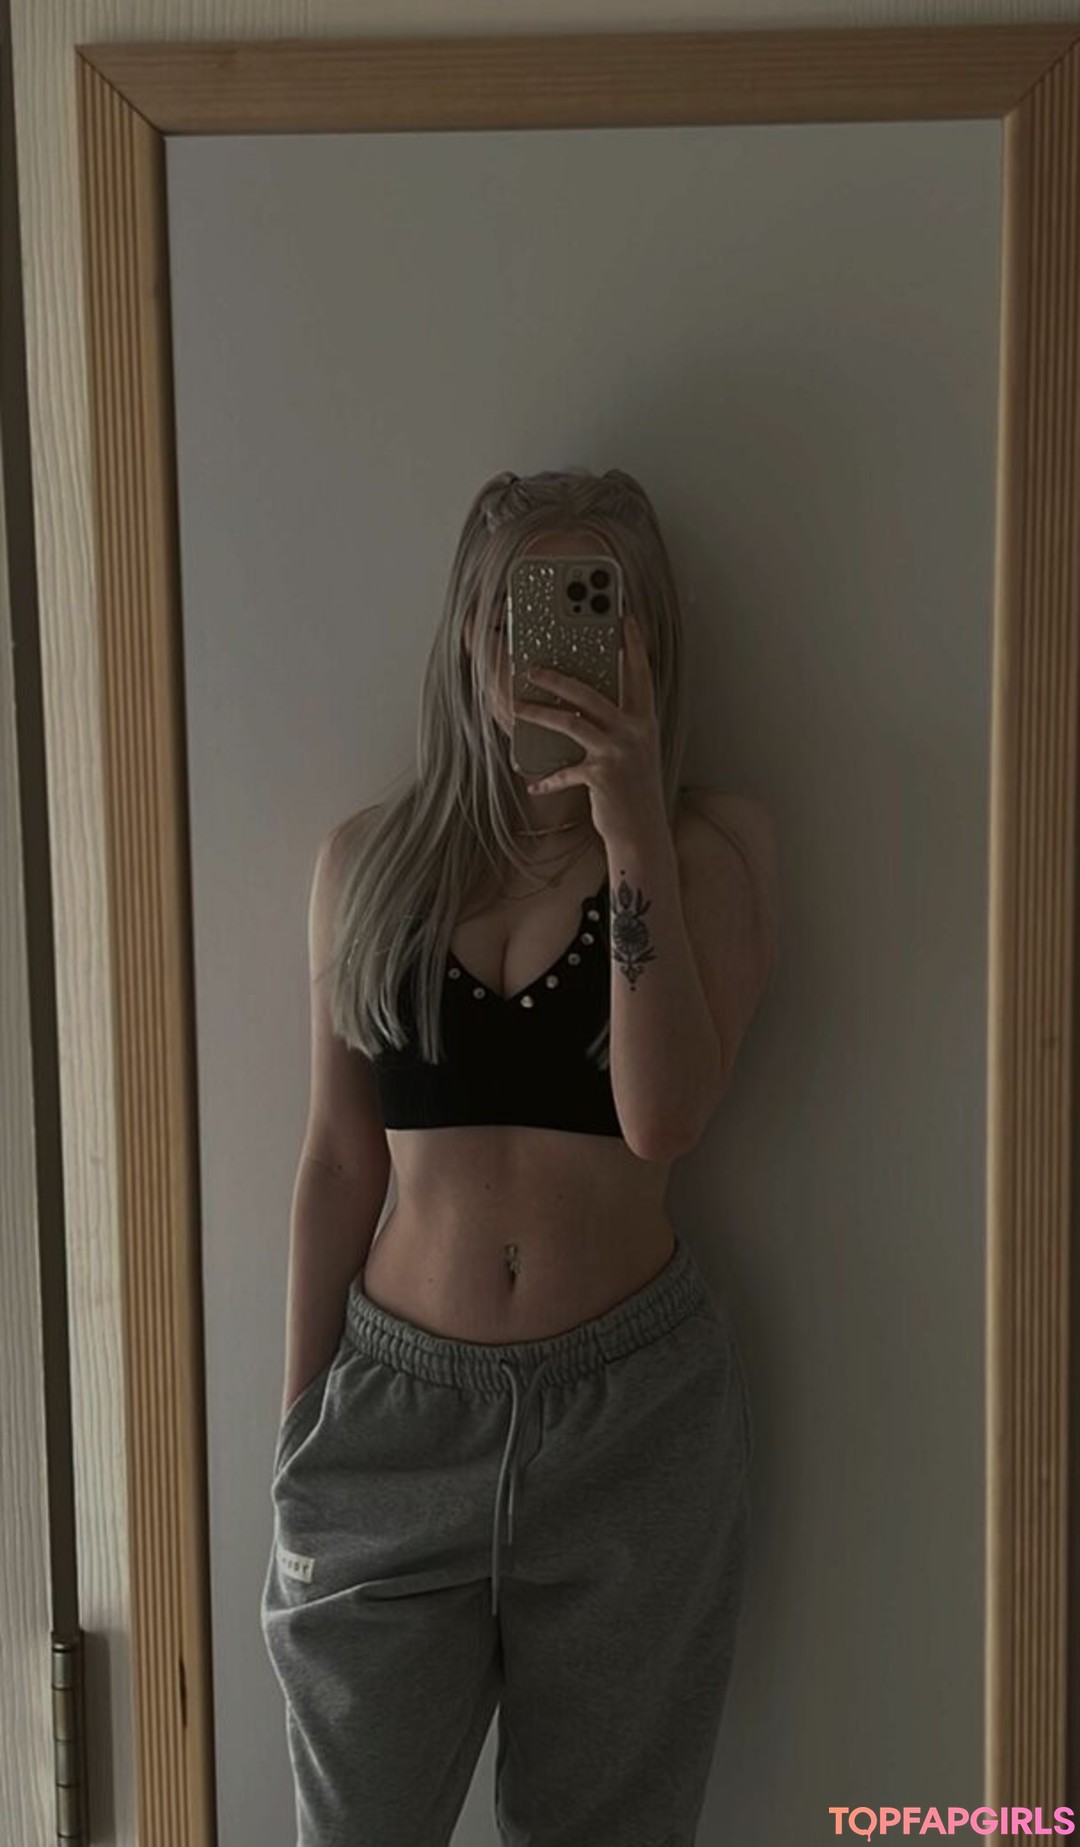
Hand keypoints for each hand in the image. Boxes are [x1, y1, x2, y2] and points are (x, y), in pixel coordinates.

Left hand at [510, 611, 666, 841]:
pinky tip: (534, 784)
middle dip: (558, 677)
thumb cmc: (633, 790)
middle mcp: (635, 731)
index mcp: (644, 721)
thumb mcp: (632, 752)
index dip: (633, 643)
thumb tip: (583, 703)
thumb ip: (617, 725)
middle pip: (591, 693)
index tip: (624, 616)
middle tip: (532, 667)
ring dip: (540, 713)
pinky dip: (548, 778)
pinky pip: (566, 770)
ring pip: (572, 721)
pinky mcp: (601, 775)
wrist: (643, 833)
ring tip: (517, 706)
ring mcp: (618, 752)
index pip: (640, 673)